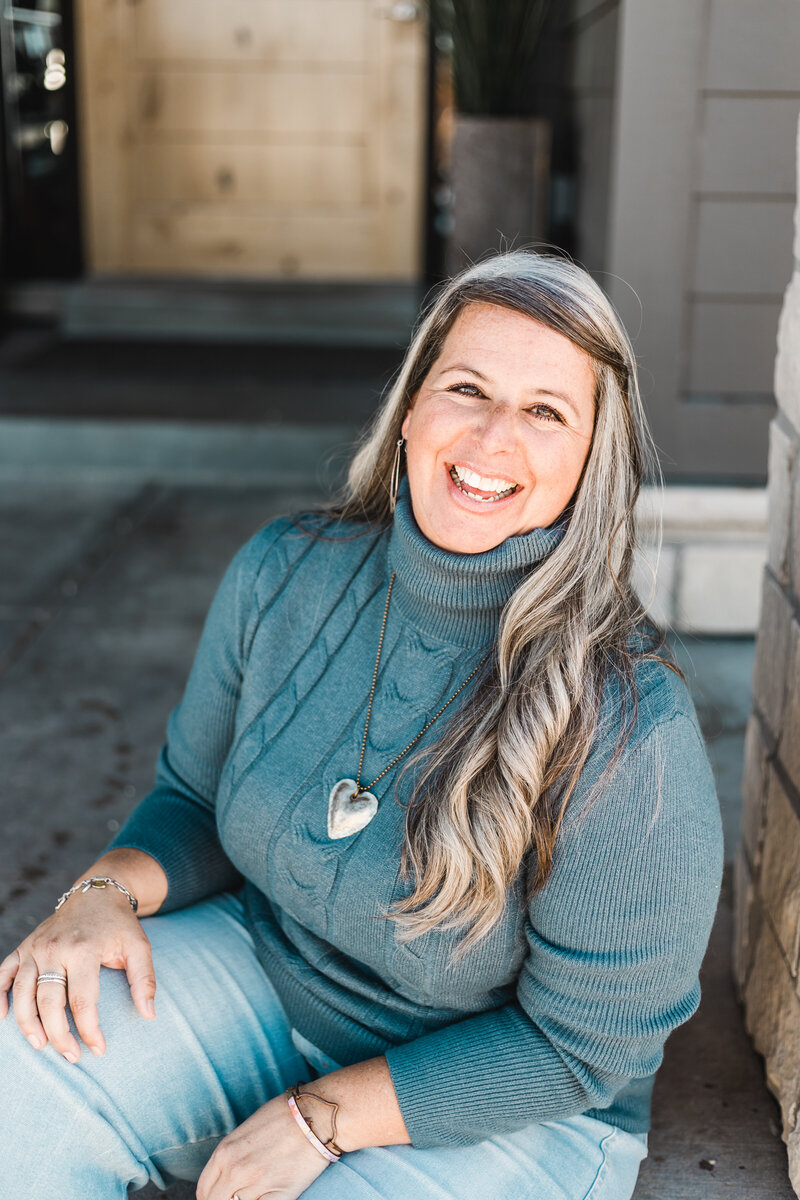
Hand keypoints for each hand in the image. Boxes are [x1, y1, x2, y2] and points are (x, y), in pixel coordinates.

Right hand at [0, 885, 155, 1061]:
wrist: (96, 893)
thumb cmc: (119, 924)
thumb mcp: (139, 946)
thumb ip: (144, 979)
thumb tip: (149, 1015)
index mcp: (84, 949)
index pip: (82, 999)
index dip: (89, 1029)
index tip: (98, 1049)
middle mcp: (55, 948)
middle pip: (49, 1000)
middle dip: (58, 1034)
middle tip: (71, 1056)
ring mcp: (36, 947)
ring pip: (22, 991)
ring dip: (27, 1022)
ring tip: (40, 1045)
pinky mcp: (24, 946)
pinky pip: (3, 973)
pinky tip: (3, 1017)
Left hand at [196, 1092, 330, 1199]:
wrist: (317, 1115)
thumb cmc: (284, 1115)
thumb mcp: (246, 1130)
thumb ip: (231, 1155)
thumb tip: (224, 1178)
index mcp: (225, 1151)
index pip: (204, 1190)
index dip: (209, 1198)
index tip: (219, 1197)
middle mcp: (236, 1170)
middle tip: (239, 1196)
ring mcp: (257, 1185)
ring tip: (258, 1191)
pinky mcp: (279, 1196)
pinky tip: (267, 1196)